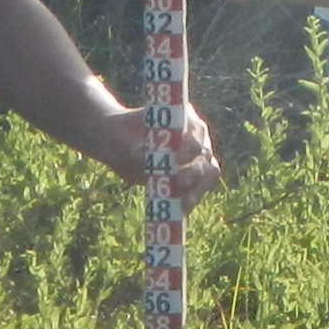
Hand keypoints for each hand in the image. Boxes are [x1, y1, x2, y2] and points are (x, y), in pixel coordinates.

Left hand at [91, 93, 220, 197]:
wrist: (120, 146)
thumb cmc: (121, 139)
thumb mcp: (124, 142)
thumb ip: (135, 149)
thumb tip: (142, 154)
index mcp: (183, 118)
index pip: (195, 132)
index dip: (188, 147)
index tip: (176, 160)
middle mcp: (196, 135)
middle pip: (205, 155)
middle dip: (195, 171)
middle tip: (180, 185)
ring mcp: (197, 156)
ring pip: (208, 174)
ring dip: (197, 189)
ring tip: (182, 205)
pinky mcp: (194, 175)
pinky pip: (198, 189)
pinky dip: (191, 199)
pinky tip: (180, 211)